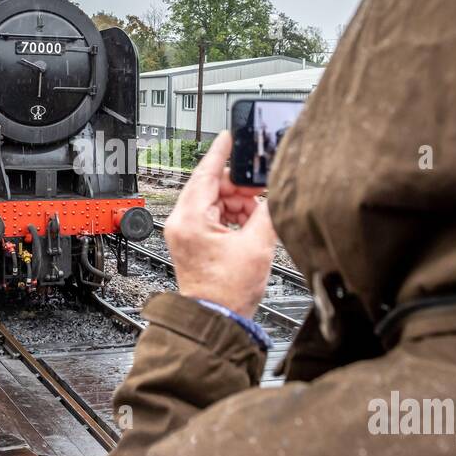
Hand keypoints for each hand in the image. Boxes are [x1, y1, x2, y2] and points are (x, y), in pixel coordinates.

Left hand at [163, 131, 277, 318]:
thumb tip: (274, 192)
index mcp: (190, 219)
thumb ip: (267, 212)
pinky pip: (213, 215)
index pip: (205, 172)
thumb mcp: (257, 245)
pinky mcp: (192, 240)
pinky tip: (249, 223)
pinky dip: (232, 214)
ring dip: (237, 202)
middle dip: (238, 187)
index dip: (221, 152)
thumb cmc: (227, 293)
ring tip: (257, 214)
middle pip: (211, 185)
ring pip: (214, 200)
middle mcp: (181, 222)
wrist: (217, 319)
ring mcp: (185, 231)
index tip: (230, 136)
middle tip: (260, 190)